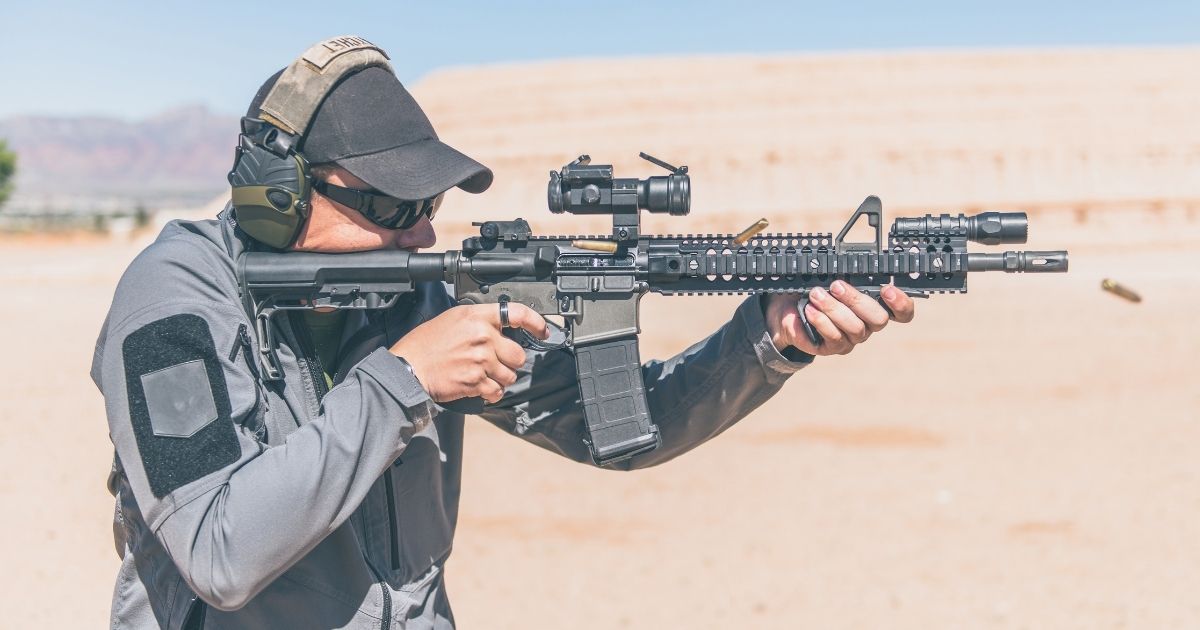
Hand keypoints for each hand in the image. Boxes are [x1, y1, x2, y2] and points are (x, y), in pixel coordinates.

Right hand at [389, 303, 548, 402]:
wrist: (408, 368)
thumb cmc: (426, 344)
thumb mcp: (453, 319)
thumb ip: (479, 321)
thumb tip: (502, 327)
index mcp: (477, 317)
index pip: (518, 313)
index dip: (536, 322)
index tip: (543, 331)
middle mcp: (483, 337)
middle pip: (519, 354)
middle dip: (510, 361)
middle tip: (494, 362)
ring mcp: (481, 360)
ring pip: (510, 375)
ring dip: (500, 378)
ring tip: (482, 374)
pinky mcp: (476, 381)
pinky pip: (497, 391)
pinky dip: (491, 392)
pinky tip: (479, 386)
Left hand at [765, 282, 914, 356]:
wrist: (787, 310)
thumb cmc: (814, 290)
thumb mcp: (830, 277)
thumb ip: (845, 274)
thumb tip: (849, 263)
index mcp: (873, 306)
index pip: (902, 313)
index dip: (902, 304)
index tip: (887, 289)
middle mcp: (867, 325)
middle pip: (878, 320)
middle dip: (857, 300)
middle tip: (836, 286)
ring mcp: (851, 339)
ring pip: (855, 328)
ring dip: (834, 308)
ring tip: (816, 294)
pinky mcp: (832, 348)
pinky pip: (833, 337)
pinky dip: (821, 320)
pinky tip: (810, 309)